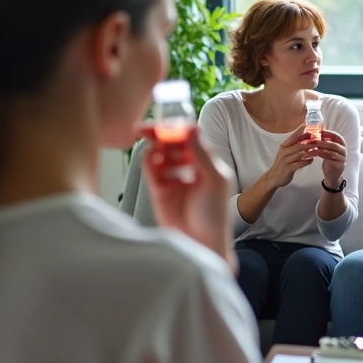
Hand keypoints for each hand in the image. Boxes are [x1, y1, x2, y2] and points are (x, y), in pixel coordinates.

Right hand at [142, 126, 236, 268]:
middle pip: (171, 143)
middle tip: (147, 128)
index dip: (178, 127)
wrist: (202, 243)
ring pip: (159, 154)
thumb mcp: (214, 179)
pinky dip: (149, 161)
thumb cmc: (215, 213)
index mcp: (205, 162)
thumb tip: (192, 127)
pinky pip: (151, 169)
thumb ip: (201, 154)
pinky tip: (152, 159)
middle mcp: (188, 167)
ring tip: (158, 150)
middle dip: (160, 133)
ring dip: (156, 148)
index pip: (190, 137)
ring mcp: (172, 177)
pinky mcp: (159, 190)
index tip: (168, 120)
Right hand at [266, 124, 314, 188]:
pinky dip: (306, 162)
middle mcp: (284, 152)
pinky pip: (299, 164)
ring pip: (300, 154)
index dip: (299, 131)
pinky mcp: (288, 168)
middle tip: (318, 140)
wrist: (274, 177)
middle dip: (309, 143)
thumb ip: (295, 146)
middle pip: (298, 145)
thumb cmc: (282, 163)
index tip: (307, 125)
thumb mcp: (286, 153)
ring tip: (318, 150)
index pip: (293, 137)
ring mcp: (286, 160)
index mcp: (284, 146)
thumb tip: (306, 138)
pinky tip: (311, 160)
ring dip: (310, 152)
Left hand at [308, 129, 347, 187]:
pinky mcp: (340, 166)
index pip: (337, 136)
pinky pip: (331, 161)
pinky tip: (316, 156)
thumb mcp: (326, 149)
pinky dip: (323, 158)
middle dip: (323, 142)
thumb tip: (313, 134)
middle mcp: (344, 150)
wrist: (332, 175)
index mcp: (341, 144)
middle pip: (334, 144)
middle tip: (314, 141)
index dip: (328, 133)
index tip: (319, 131)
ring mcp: (343, 158)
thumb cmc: (329, 160)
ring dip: (321, 150)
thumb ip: (322, 143)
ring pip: (332, 153)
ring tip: (312, 149)